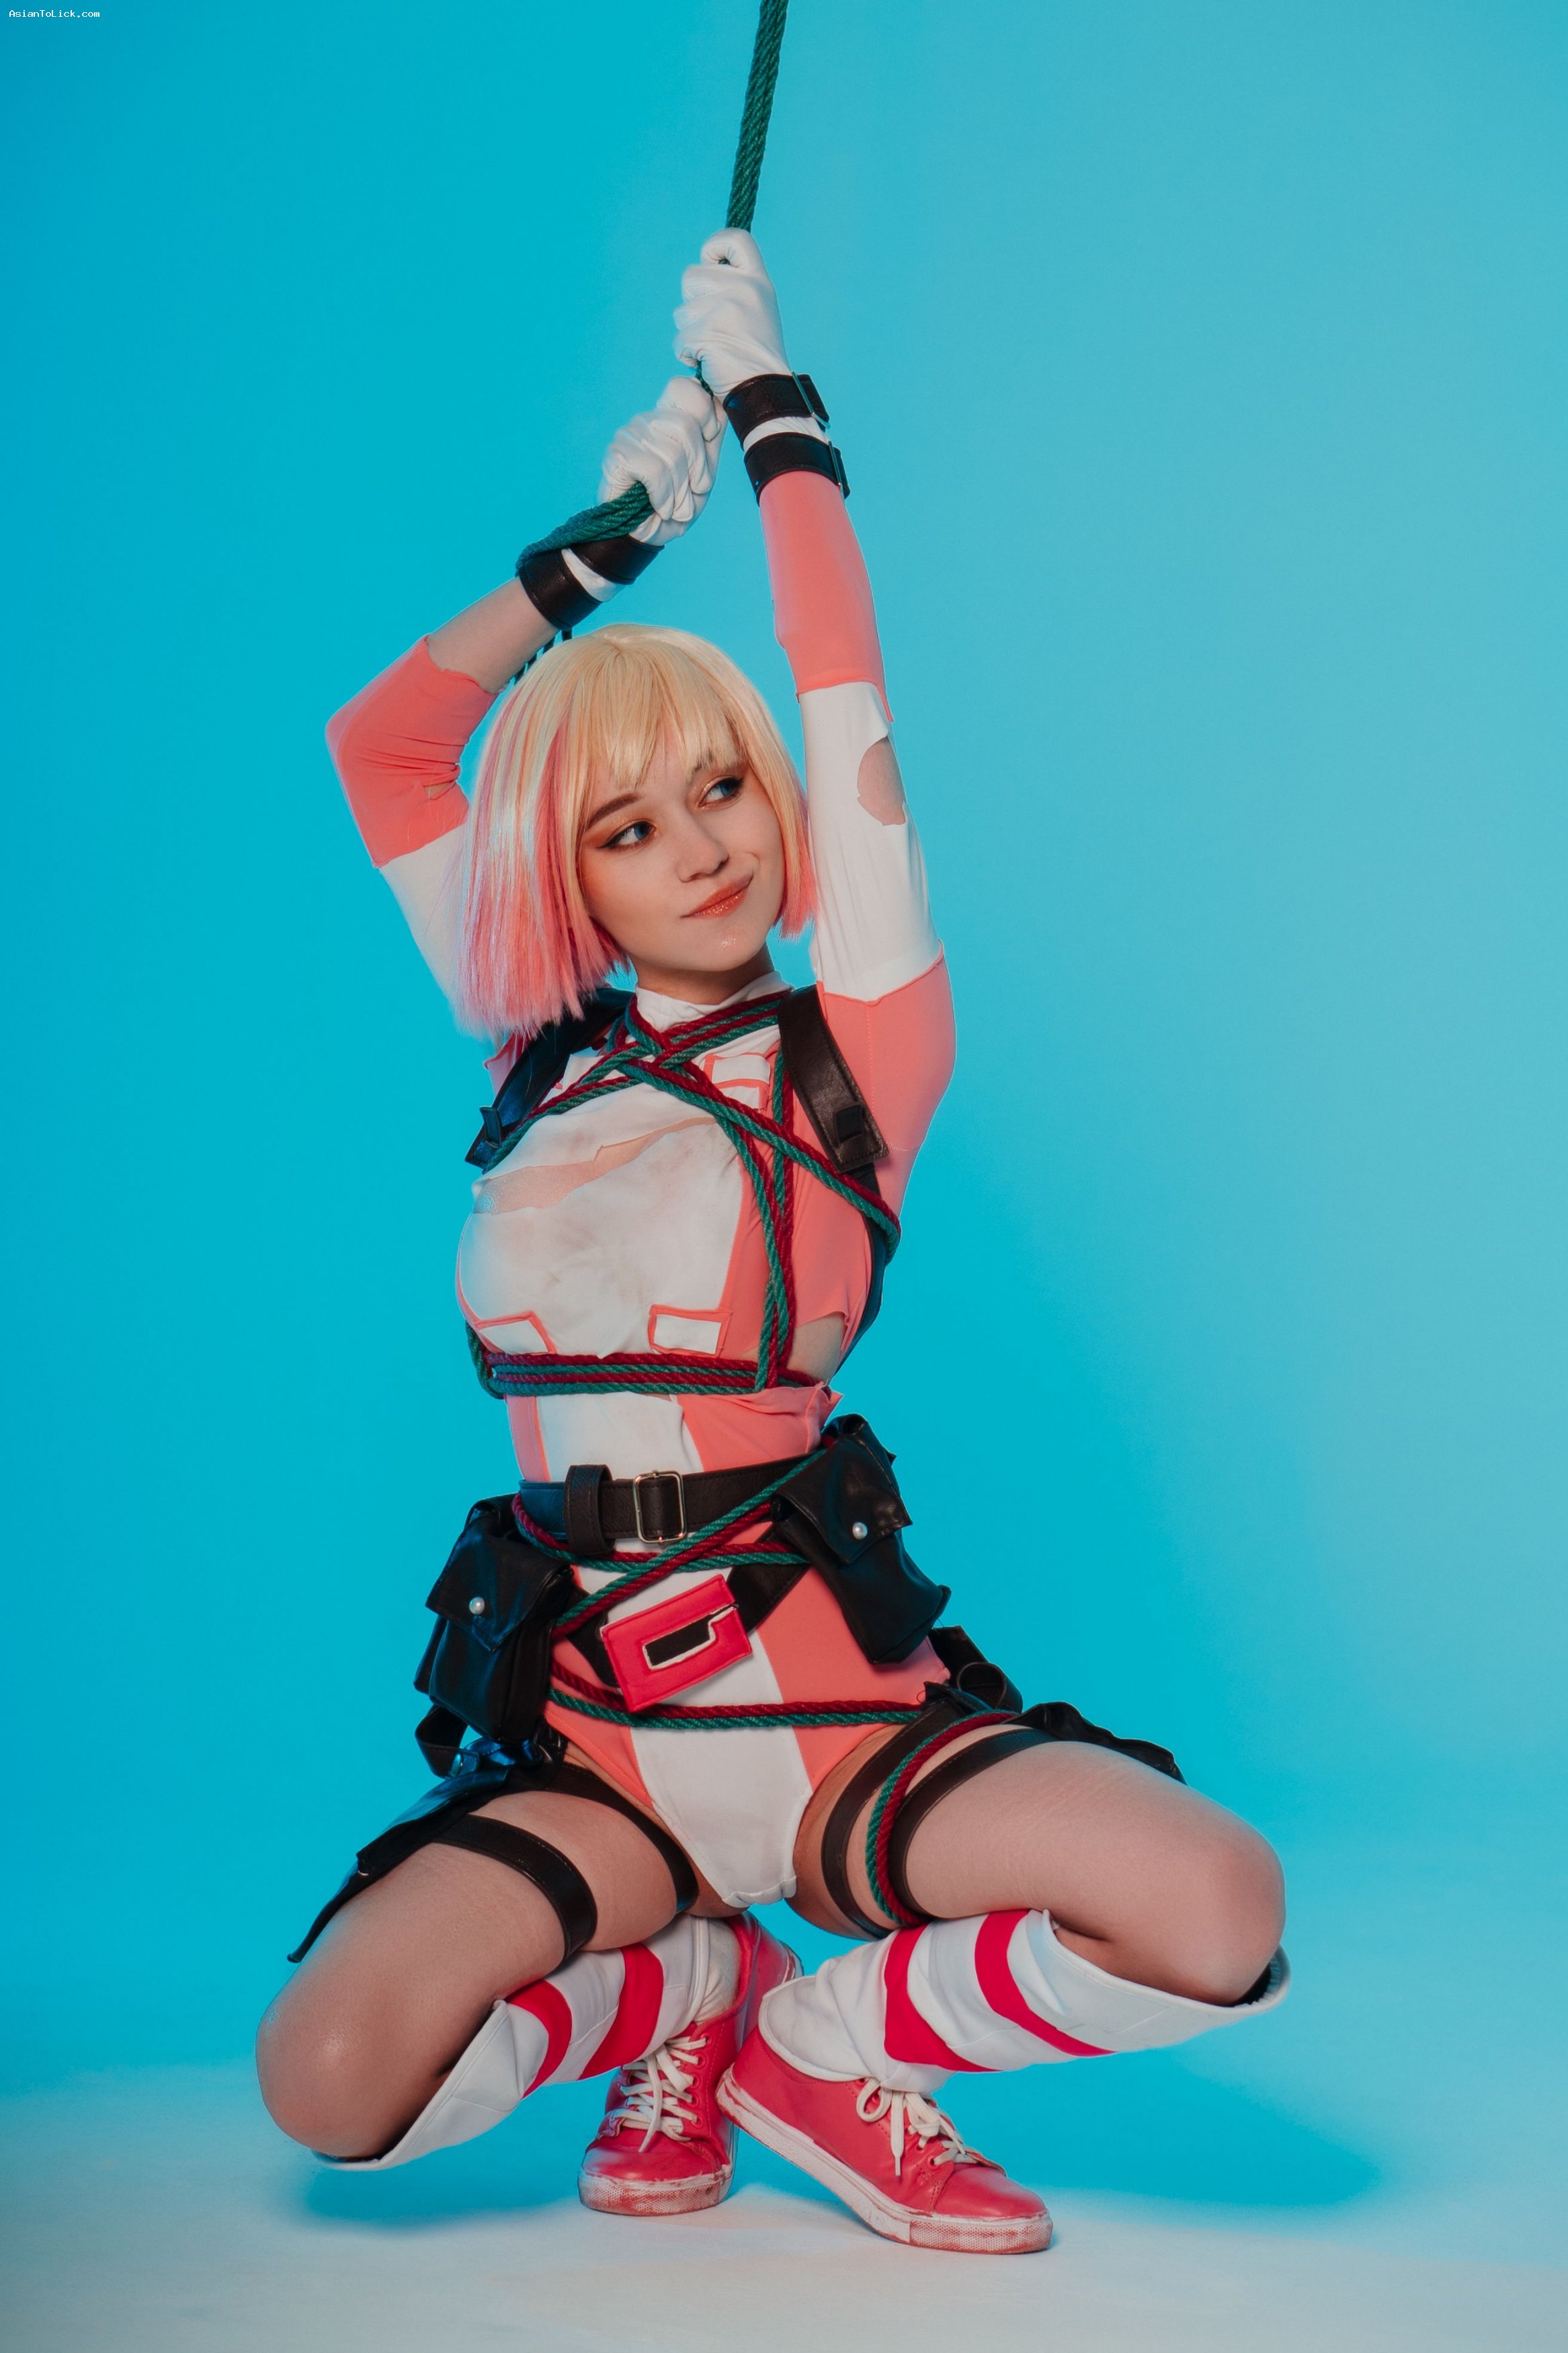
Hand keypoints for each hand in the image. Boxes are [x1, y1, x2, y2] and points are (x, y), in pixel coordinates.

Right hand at [599, 376, 725, 546]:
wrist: (646, 537)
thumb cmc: (675, 505)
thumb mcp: (703, 472)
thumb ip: (711, 439)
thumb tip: (722, 403)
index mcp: (668, 418)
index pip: (683, 388)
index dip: (704, 412)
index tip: (709, 438)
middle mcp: (647, 420)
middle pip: (685, 425)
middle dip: (698, 467)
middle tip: (693, 491)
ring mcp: (629, 435)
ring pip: (672, 453)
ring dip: (680, 491)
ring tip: (676, 506)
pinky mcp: (617, 456)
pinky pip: (653, 471)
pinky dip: (663, 497)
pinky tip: (660, 508)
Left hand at [673, 228, 791, 404]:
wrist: (767, 394)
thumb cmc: (756, 356)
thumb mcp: (756, 310)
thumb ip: (735, 287)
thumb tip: (700, 272)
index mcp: (758, 281)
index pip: (734, 239)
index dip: (714, 247)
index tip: (710, 264)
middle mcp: (745, 289)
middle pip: (691, 276)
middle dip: (692, 303)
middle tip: (714, 326)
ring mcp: (728, 310)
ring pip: (681, 311)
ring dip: (689, 332)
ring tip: (714, 347)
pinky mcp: (710, 333)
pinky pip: (680, 340)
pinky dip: (688, 355)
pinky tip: (708, 362)